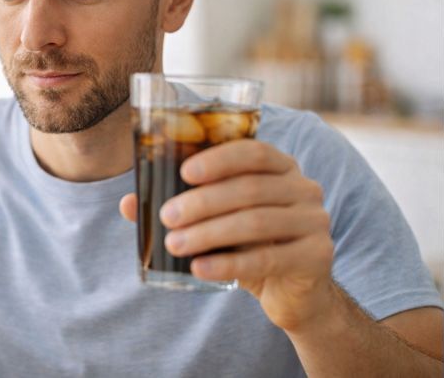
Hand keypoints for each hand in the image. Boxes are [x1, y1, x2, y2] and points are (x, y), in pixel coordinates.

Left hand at [120, 139, 333, 331]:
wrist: (294, 290)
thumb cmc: (248, 243)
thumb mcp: (217, 221)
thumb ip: (179, 206)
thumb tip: (127, 203)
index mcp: (280, 167)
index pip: (253, 151)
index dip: (218, 159)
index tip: (183, 173)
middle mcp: (303, 188)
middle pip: (249, 189)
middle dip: (202, 202)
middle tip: (167, 217)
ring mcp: (315, 222)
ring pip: (255, 222)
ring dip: (209, 233)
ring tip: (175, 244)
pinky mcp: (317, 256)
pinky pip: (267, 258)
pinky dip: (228, 264)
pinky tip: (199, 269)